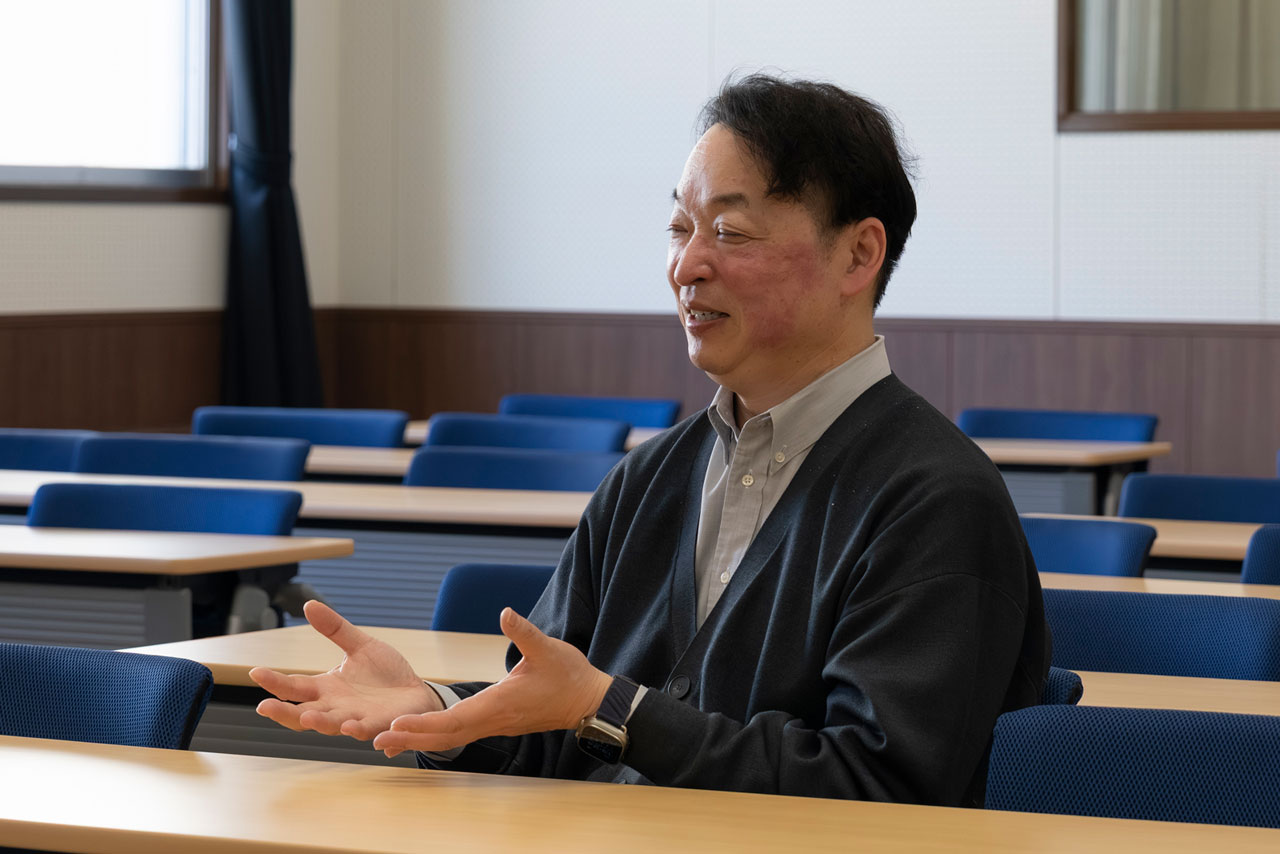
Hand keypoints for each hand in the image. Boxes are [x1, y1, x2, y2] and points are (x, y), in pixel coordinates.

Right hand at [249, 600, 441, 740]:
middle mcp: (336, 708)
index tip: (256, 672)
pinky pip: (370, 731)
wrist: (416, 692)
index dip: (275, 681)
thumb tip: (309, 604)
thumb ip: (335, 629)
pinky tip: (354, 729)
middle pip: (303, 714)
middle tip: (265, 707)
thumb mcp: (360, 646)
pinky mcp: (382, 725)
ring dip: (321, 723)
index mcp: (326, 689)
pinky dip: (362, 731)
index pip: (294, 687)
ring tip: (308, 717)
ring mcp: (357, 719)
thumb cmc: (385, 673)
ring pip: (332, 726)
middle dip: (284, 713)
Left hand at [371, 607, 611, 757]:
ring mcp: (495, 723)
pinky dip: (438, 735)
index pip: (456, 719)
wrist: (587, 702)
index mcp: (500, 703)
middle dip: (412, 738)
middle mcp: (494, 718)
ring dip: (422, 740)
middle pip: (446, 736)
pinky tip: (421, 734)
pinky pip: (461, 733)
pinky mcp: (498, 722)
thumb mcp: (547, 648)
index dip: (425, 724)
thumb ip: (523, 631)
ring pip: (452, 738)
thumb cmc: (569, 675)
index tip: (399, 725)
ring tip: (390, 740)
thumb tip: (505, 613)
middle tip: (378, 739)